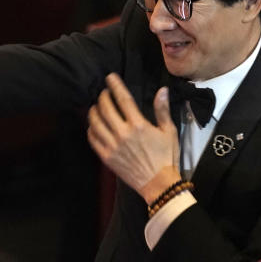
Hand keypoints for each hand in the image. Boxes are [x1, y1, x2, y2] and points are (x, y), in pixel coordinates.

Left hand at [87, 73, 180, 202]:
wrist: (158, 184)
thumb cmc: (166, 157)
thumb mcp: (169, 132)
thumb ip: (162, 110)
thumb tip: (162, 90)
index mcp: (139, 125)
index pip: (123, 99)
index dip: (115, 85)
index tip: (110, 77)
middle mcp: (123, 134)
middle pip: (105, 108)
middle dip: (103, 96)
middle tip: (104, 93)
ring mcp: (112, 146)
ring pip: (95, 122)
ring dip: (94, 111)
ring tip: (96, 107)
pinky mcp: (106, 158)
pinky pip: (93, 139)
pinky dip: (91, 129)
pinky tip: (94, 126)